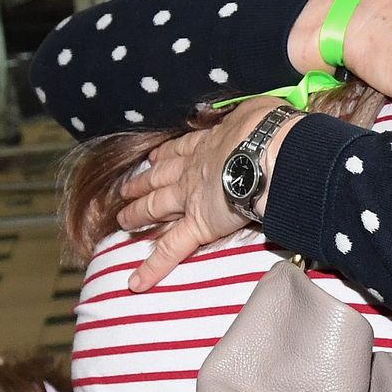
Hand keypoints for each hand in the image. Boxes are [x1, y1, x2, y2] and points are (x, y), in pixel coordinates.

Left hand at [117, 98, 278, 290]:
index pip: (180, 150)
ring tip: (122, 222)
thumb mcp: (258, 108)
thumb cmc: (269, 129)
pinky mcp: (198, 226)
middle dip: (142, 184)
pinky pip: (171, 249)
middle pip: (159, 179)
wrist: (268, 152)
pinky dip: (152, 267)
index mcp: (208, 144)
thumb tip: (252, 113)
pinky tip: (135, 282)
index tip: (153, 158)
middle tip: (125, 190)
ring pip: (156, 209)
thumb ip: (249, 112)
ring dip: (138, 215)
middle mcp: (192, 172)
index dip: (164, 155)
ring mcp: (191, 199)